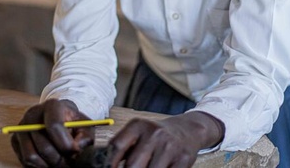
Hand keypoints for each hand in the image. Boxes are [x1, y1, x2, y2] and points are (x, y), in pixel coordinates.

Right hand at [11, 99, 95, 166]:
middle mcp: (33, 114)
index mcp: (52, 106)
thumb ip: (85, 137)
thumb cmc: (72, 122)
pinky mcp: (15, 139)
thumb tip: (76, 149)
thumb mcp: (84, 125)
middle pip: (44, 146)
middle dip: (59, 160)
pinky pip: (24, 161)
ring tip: (60, 163)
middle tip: (69, 163)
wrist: (57, 117)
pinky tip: (49, 161)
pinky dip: (38, 165)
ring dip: (48, 165)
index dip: (65, 144)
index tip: (74, 152)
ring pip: (31, 156)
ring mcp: (21, 127)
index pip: (54, 126)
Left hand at [107, 111, 223, 167]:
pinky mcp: (183, 159)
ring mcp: (169, 147)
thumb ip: (122, 147)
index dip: (109, 164)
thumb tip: (102, 164)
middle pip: (132, 166)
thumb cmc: (156, 136)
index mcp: (138, 126)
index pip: (116, 146)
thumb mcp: (138, 134)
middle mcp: (154, 134)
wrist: (187, 130)